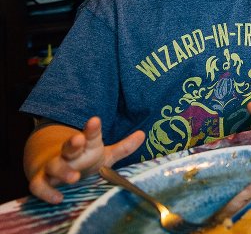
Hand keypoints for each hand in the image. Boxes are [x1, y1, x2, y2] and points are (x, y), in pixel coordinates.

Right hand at [28, 117, 144, 203]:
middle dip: (73, 142)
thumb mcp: (104, 153)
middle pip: (69, 146)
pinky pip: (39, 186)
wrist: (49, 166)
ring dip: (62, 171)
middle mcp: (69, 154)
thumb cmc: (83, 159)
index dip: (92, 128)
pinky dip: (47, 192)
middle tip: (78, 140)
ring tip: (73, 177)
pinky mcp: (41, 180)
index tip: (95, 120)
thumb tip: (143, 134)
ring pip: (54, 166)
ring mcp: (53, 166)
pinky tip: (58, 197)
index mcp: (86, 145)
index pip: (90, 135)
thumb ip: (123, 147)